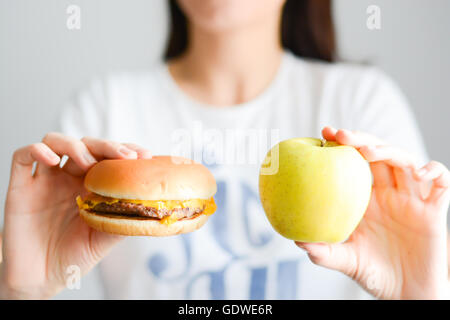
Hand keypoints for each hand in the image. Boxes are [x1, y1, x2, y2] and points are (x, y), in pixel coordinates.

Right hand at [0, 133, 151, 298]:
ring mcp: (45, 179)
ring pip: (56, 142)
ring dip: (74, 146)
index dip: (126, 150)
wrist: (42, 278)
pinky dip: (36, 150)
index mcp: (92, 185)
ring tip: (87, 163)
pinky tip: (51, 160)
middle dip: (107, 146)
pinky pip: (22, 156)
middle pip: (87, 145)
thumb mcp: (105, 238)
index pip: (109, 157)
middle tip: (125, 156)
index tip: (145, 155)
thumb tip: (151, 207)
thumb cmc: (74, 257)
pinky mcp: (21, 186)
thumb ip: (123, 219)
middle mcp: (70, 177)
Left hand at [296, 127, 448, 299]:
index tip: (323, 133)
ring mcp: (411, 199)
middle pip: (378, 154)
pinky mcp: (435, 210)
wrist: (407, 294)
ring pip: (405, 161)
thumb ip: (325, 252)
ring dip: (389, 151)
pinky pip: (441, 183)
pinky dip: (434, 171)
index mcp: (366, 199)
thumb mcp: (346, 261)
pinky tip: (420, 172)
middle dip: (360, 139)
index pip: (353, 163)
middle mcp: (388, 194)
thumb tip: (297, 240)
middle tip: (340, 135)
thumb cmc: (374, 274)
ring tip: (368, 150)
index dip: (342, 146)